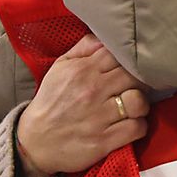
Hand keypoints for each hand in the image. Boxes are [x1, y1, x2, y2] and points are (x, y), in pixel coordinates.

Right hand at [16, 34, 149, 176]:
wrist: (34, 141)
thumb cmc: (51, 102)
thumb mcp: (60, 68)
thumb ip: (84, 48)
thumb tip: (106, 35)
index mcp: (83, 70)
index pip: (119, 54)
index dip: (130, 59)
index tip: (131, 67)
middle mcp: (92, 91)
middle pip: (135, 77)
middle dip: (139, 81)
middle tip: (135, 87)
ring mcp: (99, 117)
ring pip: (139, 102)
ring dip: (141, 105)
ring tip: (134, 107)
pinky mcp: (104, 140)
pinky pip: (137, 127)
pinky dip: (139, 126)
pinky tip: (130, 124)